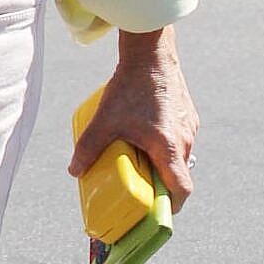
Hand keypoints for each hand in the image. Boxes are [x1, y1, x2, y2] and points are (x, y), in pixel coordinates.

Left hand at [68, 27, 197, 213]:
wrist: (151, 51)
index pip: (181, 190)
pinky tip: (145, 137)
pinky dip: (166, 147)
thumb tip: (74, 171)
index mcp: (169, 147)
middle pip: (179, 175)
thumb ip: (88, 147)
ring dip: (163, 165)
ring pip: (180, 157)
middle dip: (161, 187)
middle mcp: (185, 139)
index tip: (156, 212)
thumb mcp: (104, 120)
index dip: (170, 207)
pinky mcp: (188, 114)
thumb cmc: (130, 85)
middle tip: (140, 190)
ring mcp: (189, 125)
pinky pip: (179, 139)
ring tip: (139, 162)